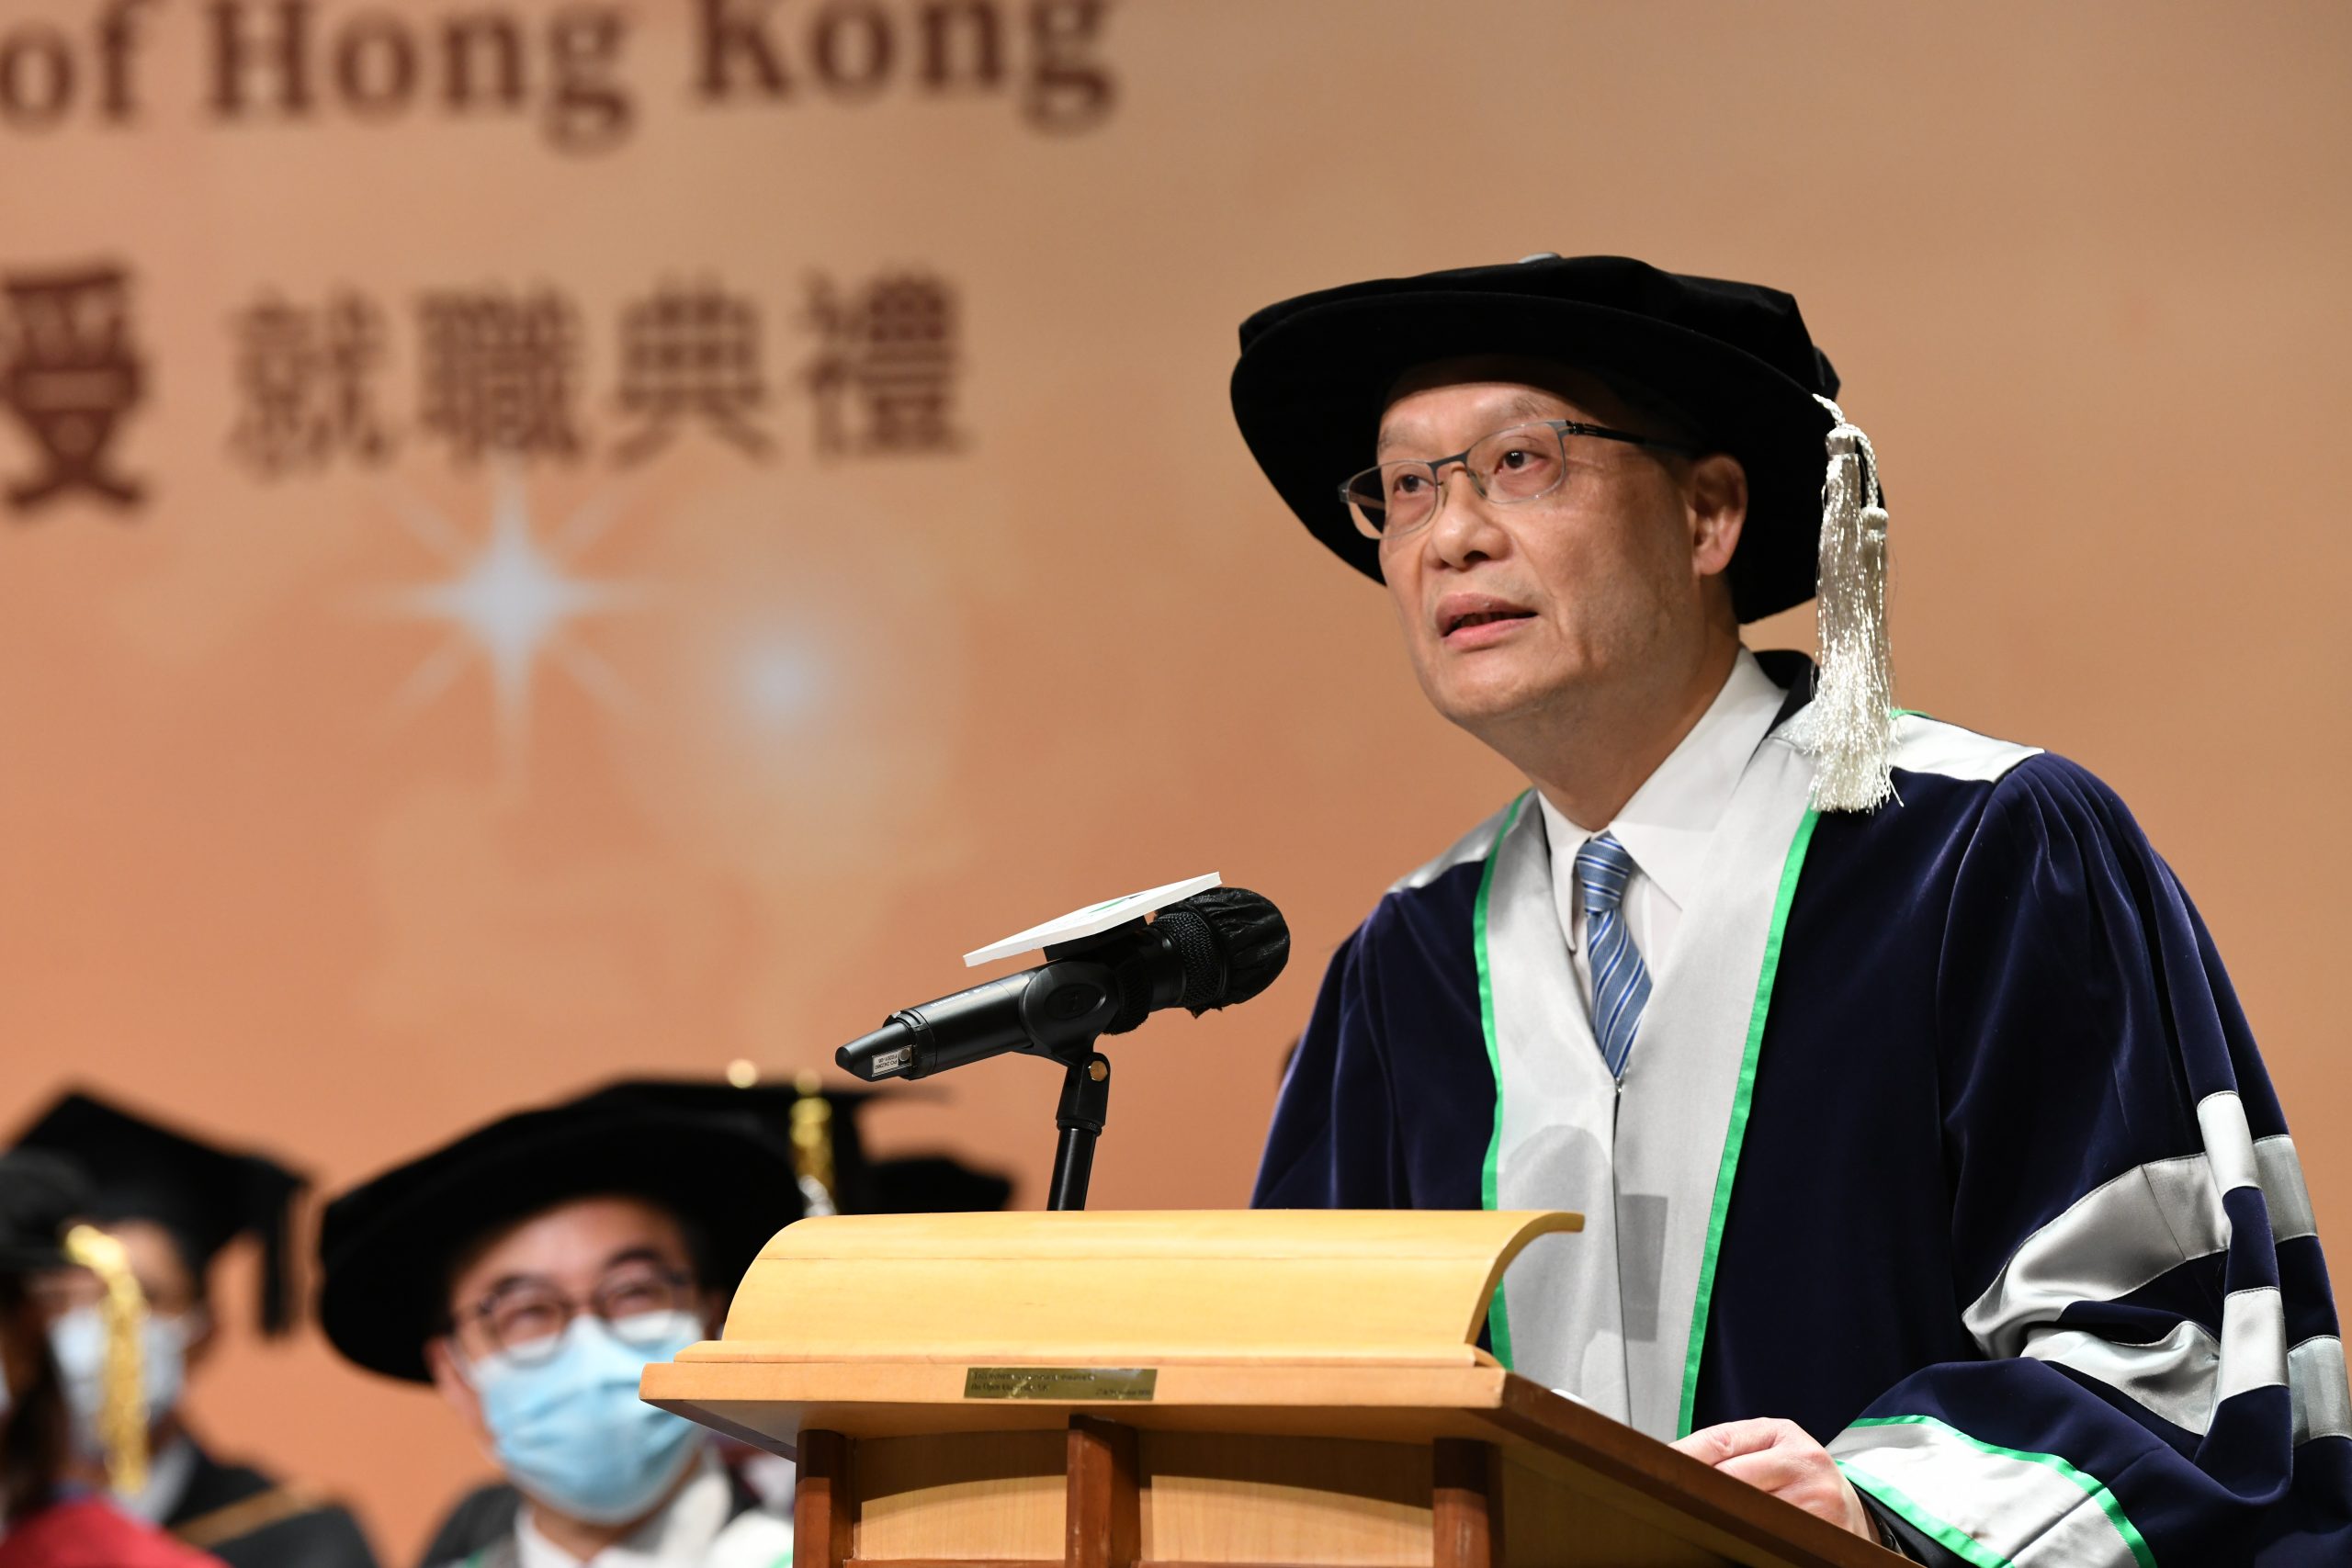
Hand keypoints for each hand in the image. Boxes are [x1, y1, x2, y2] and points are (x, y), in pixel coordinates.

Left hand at [1670, 1417, 1873, 1538]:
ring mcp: (1816, 1499)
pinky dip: (1750, 1537)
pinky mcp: (1823, 1532)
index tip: (1654, 1467)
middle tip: (1670, 1497)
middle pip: (1731, 1478)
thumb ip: (1730, 1451)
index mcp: (1783, 1434)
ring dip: (1723, 1517)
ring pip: (1749, 1510)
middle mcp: (1804, 1461)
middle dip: (1700, 1489)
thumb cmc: (1801, 1481)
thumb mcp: (1772, 1452)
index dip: (1684, 1456)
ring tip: (1702, 1518)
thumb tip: (1672, 1461)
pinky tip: (1737, 1535)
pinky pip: (1772, 1536)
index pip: (1720, 1441)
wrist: (1855, 1516)